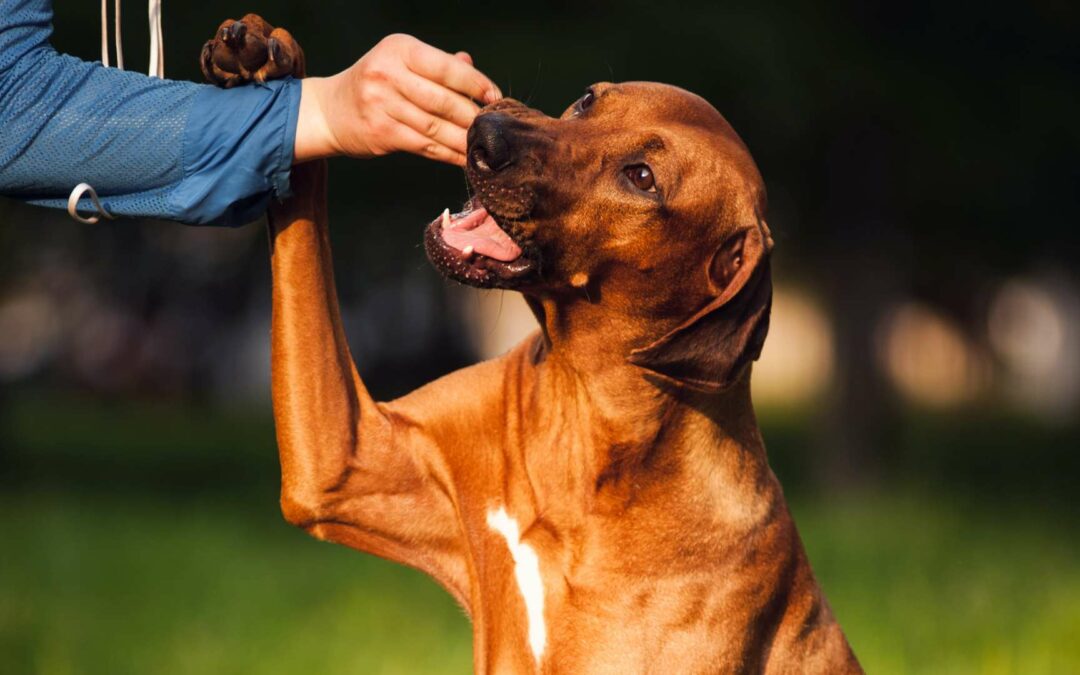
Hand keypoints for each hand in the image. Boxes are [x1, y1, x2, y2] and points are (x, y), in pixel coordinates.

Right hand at [294, 34, 501, 165]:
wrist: (331, 111)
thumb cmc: (376, 84)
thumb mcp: (401, 62)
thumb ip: (437, 65)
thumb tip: (471, 66)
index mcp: (400, 49)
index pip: (446, 67)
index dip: (476, 84)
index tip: (496, 98)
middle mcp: (388, 73)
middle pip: (443, 100)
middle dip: (473, 117)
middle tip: (494, 128)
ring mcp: (381, 104)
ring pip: (435, 127)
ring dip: (464, 140)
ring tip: (484, 146)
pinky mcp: (380, 132)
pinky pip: (424, 145)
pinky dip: (447, 154)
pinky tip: (463, 158)